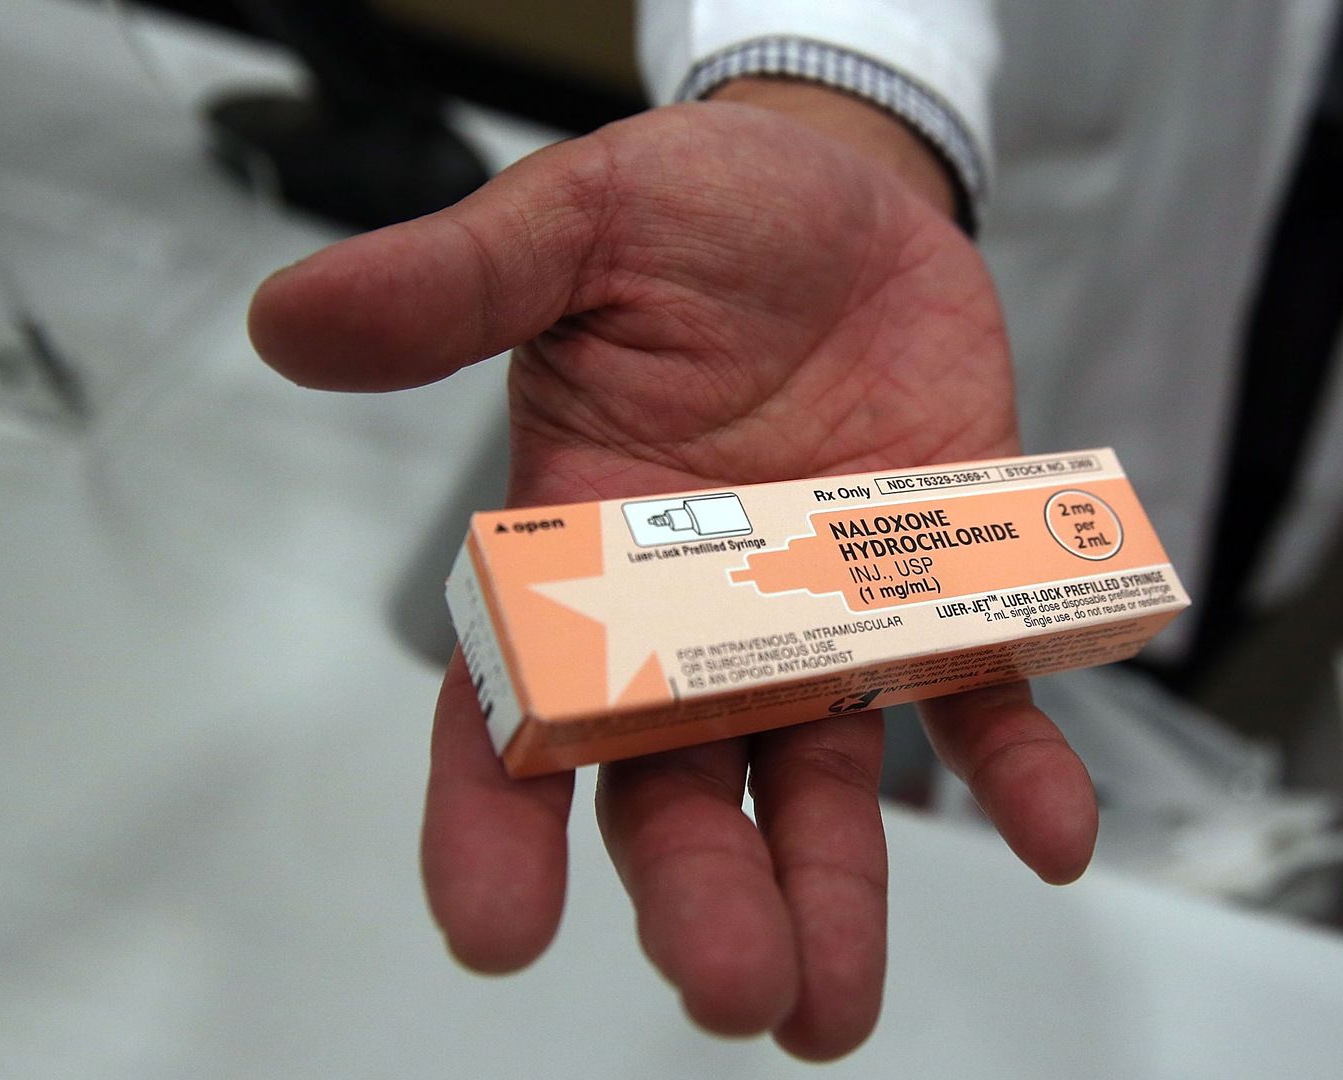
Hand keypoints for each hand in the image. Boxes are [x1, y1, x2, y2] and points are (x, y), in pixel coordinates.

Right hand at [247, 95, 1096, 1059]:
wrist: (849, 200)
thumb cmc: (698, 216)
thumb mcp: (573, 226)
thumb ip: (455, 283)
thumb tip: (292, 317)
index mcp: (577, 557)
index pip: (513, 711)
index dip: (492, 822)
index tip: (495, 929)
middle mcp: (693, 624)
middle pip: (676, 787)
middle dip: (698, 894)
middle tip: (728, 990)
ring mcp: (819, 626)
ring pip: (818, 785)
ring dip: (834, 892)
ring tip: (832, 1009)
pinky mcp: (934, 597)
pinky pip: (980, 700)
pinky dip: (1015, 770)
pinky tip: (1050, 832)